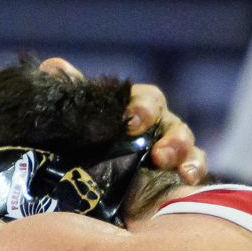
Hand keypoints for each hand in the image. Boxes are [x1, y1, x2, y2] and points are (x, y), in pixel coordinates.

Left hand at [38, 56, 209, 185]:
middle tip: (159, 155)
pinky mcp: (175, 179)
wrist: (78, 183)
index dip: (144, 109)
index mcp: (135, 109)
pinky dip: (195, 174)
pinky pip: (193, 172)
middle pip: (173, 126)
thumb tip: (56, 67)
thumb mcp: (69, 117)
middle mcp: (157, 128)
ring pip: (187, 148)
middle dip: (172, 139)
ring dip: (185, 157)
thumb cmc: (78, 142)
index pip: (147, 101)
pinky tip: (187, 182)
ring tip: (179, 171)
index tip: (133, 123)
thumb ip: (68, 92)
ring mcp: (170, 154)